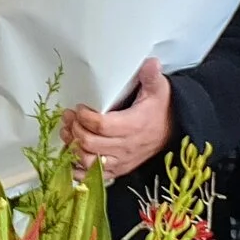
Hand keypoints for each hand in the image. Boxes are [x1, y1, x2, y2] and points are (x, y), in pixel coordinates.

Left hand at [61, 58, 171, 175]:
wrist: (172, 131)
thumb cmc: (160, 109)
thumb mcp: (159, 90)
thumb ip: (151, 76)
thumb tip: (150, 62)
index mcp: (133, 126)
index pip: (102, 126)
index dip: (85, 117)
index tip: (78, 108)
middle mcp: (125, 147)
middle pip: (91, 144)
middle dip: (75, 130)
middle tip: (68, 117)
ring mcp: (120, 161)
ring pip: (88, 162)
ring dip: (73, 147)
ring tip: (67, 131)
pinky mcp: (117, 170)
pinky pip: (93, 176)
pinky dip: (77, 170)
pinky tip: (70, 155)